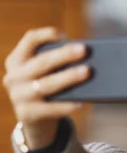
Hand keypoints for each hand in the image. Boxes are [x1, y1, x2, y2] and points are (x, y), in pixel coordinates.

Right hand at [2, 27, 90, 149]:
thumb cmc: (47, 86)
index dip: (47, 35)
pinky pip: (48, 109)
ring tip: (87, 72)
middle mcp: (14, 76)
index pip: (30, 40)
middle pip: (41, 62)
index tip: (65, 35)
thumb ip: (59, 63)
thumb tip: (87, 57)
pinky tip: (80, 102)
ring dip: (67, 77)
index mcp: (17, 60)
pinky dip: (65, 105)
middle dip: (63, 55)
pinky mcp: (26, 114)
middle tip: (84, 49)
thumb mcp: (46, 72)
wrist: (34, 117)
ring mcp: (18, 96)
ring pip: (45, 85)